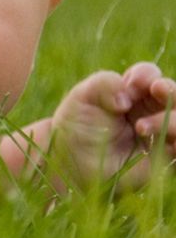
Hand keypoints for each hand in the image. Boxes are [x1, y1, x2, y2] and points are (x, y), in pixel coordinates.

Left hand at [50, 62, 175, 190]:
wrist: (73, 163)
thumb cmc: (76, 126)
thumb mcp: (82, 97)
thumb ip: (104, 83)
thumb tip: (126, 98)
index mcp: (130, 92)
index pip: (150, 75)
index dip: (145, 75)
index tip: (130, 84)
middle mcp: (149, 111)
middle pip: (174, 93)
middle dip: (170, 89)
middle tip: (157, 90)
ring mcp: (158, 134)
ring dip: (172, 119)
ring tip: (140, 127)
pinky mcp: (163, 158)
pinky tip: (170, 144)